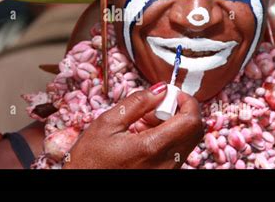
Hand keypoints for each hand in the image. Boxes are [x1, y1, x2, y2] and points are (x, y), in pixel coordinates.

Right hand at [63, 83, 202, 168]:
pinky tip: (142, 137)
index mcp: (152, 148)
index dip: (186, 101)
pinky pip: (176, 152)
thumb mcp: (107, 123)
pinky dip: (165, 138)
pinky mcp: (164, 175)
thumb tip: (160, 88)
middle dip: (179, 111)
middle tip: (153, 108)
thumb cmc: (89, 160)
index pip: (191, 120)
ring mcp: (167, 172)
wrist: (82, 187)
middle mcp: (165, 164)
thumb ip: (137, 102)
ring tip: (142, 124)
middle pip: (193, 130)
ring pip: (185, 140)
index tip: (171, 94)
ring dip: (171, 125)